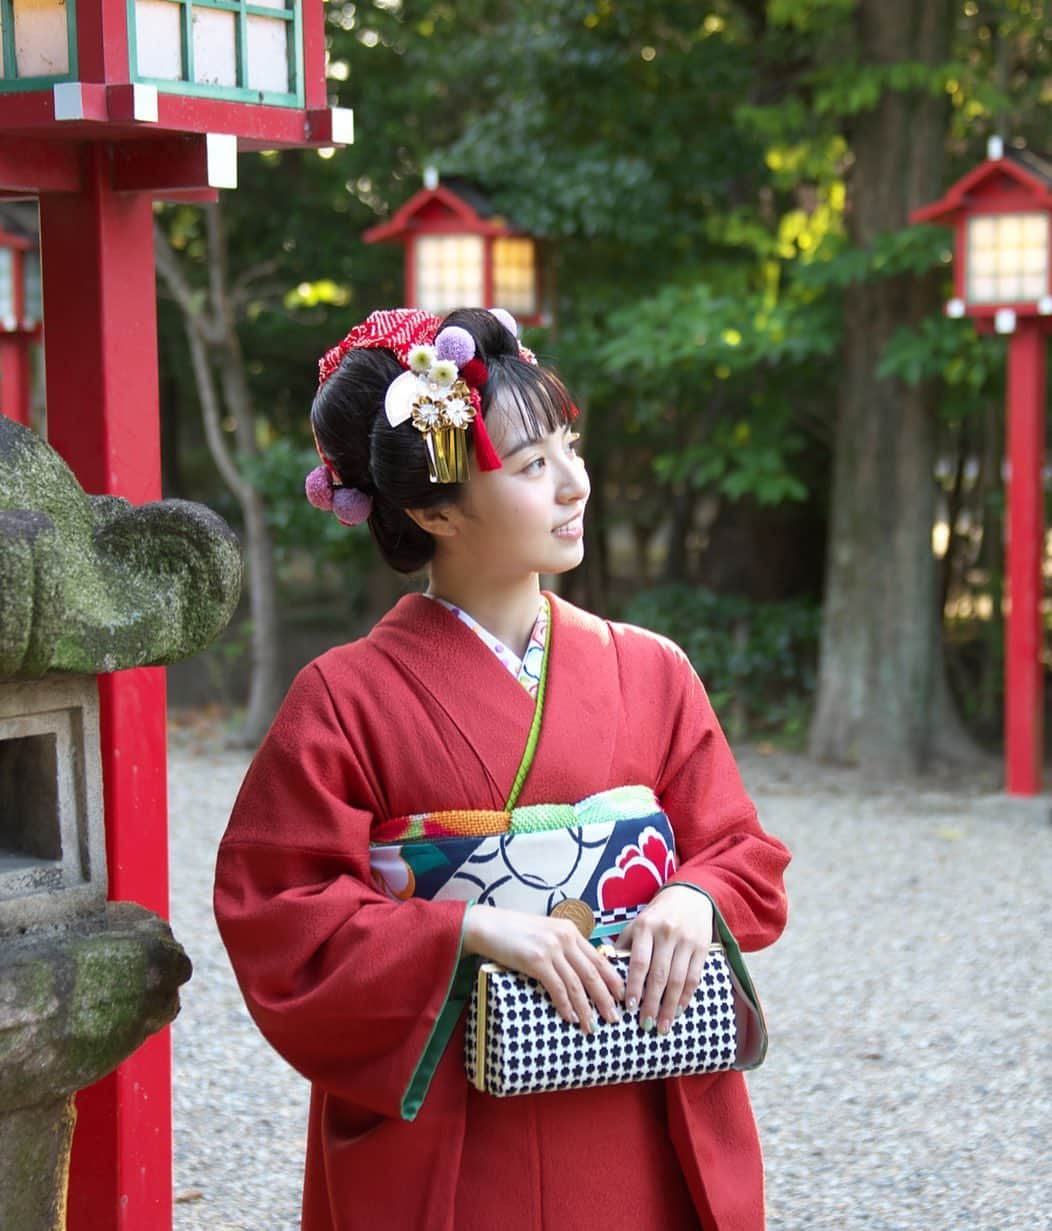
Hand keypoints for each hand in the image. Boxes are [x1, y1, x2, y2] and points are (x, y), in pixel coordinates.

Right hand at [463, 905, 623, 1034]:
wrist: (488, 925)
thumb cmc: (514, 931)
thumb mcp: (546, 932)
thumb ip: (563, 947)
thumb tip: (580, 971)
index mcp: (570, 931)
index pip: (598, 958)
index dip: (613, 980)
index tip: (622, 997)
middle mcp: (565, 938)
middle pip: (593, 973)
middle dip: (605, 998)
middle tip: (614, 1018)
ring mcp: (551, 949)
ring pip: (577, 984)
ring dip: (587, 1008)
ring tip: (593, 1026)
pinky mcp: (537, 961)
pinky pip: (557, 988)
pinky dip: (566, 1005)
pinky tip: (570, 1018)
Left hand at [618, 885, 713, 1035]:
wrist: (689, 896)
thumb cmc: (657, 915)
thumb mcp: (637, 923)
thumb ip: (624, 946)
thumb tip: (608, 971)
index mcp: (645, 927)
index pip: (639, 962)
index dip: (635, 986)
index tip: (630, 1008)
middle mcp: (667, 933)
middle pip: (659, 975)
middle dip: (652, 1003)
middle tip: (646, 1025)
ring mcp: (686, 941)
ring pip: (678, 980)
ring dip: (670, 1006)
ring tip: (663, 1026)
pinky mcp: (702, 948)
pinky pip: (694, 977)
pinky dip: (686, 997)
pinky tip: (679, 1010)